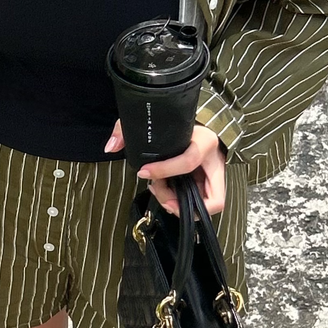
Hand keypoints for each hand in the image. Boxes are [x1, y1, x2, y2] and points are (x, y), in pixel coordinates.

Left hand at [104, 119, 226, 217]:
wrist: (198, 123)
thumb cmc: (179, 123)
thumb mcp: (157, 121)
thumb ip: (128, 130)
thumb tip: (112, 146)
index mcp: (206, 141)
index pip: (188, 161)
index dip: (164, 170)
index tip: (143, 172)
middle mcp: (216, 163)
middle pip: (211, 198)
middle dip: (181, 203)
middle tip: (159, 194)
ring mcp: (214, 177)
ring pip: (206, 206)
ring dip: (179, 205)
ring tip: (159, 191)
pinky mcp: (209, 186)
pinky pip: (199, 205)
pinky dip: (181, 204)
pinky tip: (165, 192)